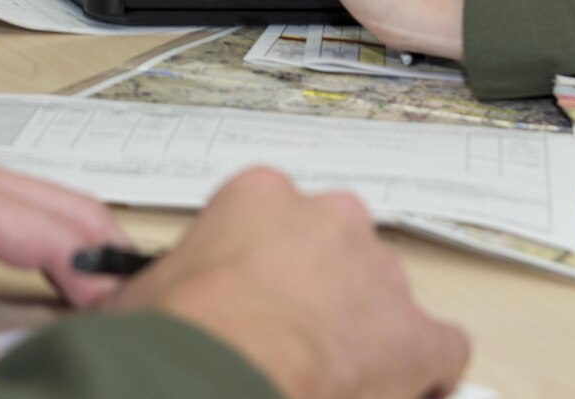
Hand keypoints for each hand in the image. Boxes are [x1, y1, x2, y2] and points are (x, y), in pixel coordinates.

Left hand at [0, 132, 122, 379]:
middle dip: (108, 259)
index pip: (56, 231)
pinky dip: (50, 246)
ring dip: (82, 252)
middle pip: (69, 210)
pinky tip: (54, 284)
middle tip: (135, 317)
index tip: (132, 316)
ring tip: (107, 308)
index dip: (99, 277)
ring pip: (48, 209)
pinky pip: (19, 216)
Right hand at [112, 168, 470, 398]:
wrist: (211, 375)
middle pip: (339, 253)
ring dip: (365, 334)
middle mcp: (329, 220)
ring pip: (385, 300)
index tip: (258, 299)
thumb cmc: (176, 336)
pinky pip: (439, 349)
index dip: (270, 269)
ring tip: (331, 381)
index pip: (278, 221)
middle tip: (291, 342)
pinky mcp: (416, 334)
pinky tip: (401, 394)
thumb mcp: (143, 290)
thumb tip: (134, 303)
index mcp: (261, 196)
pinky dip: (424, 376)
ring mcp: (379, 274)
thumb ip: (168, 281)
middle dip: (322, 296)